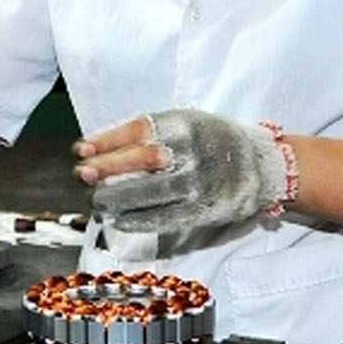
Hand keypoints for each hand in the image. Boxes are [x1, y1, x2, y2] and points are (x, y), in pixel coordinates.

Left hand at [73, 108, 291, 232]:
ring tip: (97, 200)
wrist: (262, 165)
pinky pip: (165, 217)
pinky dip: (138, 220)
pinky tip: (119, 220)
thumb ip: (148, 132)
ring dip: (117, 197)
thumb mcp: (185, 123)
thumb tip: (99, 147)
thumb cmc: (212, 140)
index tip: (80, 150)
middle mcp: (191, 151)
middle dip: (106, 168)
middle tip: (82, 175)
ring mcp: (199, 181)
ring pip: (150, 191)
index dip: (105, 141)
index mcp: (183, 123)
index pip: (136, 130)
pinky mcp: (204, 208)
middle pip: (141, 159)